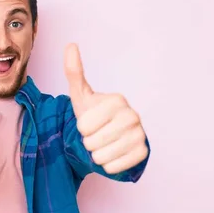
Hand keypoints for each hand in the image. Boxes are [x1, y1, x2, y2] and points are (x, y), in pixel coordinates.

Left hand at [64, 43, 147, 174]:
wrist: (111, 137)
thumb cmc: (94, 116)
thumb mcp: (80, 96)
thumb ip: (74, 72)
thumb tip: (70, 45)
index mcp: (117, 100)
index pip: (84, 127)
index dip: (81, 129)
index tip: (89, 123)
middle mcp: (132, 115)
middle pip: (92, 143)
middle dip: (89, 143)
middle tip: (96, 136)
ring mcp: (140, 134)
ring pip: (102, 157)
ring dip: (97, 155)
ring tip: (103, 145)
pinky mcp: (143, 153)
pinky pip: (114, 167)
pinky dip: (108, 165)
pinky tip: (113, 154)